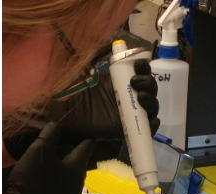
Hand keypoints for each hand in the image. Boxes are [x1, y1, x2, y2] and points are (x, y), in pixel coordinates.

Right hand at [1, 122, 95, 193]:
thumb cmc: (32, 179)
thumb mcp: (38, 151)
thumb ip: (49, 136)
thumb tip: (56, 126)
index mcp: (76, 168)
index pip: (85, 150)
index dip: (87, 141)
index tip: (90, 137)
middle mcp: (78, 184)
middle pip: (79, 166)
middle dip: (76, 156)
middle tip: (71, 147)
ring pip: (72, 179)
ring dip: (67, 171)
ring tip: (60, 164)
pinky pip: (64, 191)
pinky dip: (60, 183)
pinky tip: (52, 182)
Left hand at [5, 59, 159, 161]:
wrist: (62, 117)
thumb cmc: (70, 93)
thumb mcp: (82, 69)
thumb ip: (94, 55)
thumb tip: (107, 41)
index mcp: (118, 81)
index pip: (139, 72)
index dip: (143, 67)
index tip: (139, 64)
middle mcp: (126, 96)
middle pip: (149, 88)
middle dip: (148, 83)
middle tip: (135, 82)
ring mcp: (128, 113)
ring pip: (151, 106)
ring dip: (151, 100)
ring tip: (141, 97)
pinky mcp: (126, 130)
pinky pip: (146, 128)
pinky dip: (154, 124)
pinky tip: (151, 118)